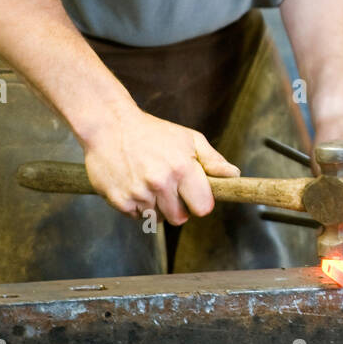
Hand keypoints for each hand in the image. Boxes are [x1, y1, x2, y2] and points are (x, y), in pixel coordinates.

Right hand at [81, 105, 239, 225]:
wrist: (108, 125)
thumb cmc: (152, 131)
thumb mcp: (188, 139)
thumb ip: (212, 160)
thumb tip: (234, 175)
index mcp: (182, 168)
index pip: (203, 208)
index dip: (200, 202)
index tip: (194, 195)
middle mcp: (161, 183)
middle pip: (180, 219)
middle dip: (178, 207)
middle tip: (170, 188)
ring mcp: (139, 193)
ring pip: (157, 219)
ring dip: (156, 206)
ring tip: (149, 182)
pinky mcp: (119, 201)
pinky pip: (136, 216)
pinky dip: (137, 205)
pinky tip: (135, 184)